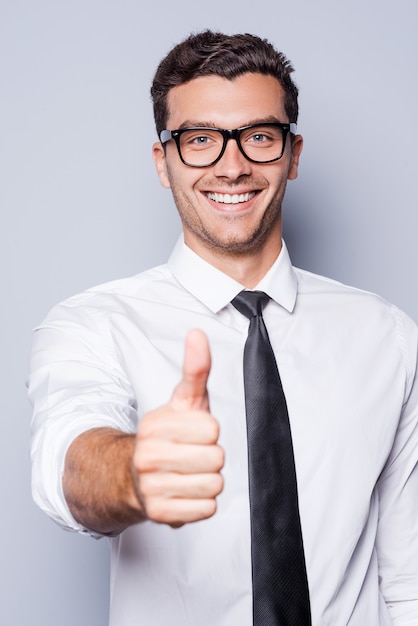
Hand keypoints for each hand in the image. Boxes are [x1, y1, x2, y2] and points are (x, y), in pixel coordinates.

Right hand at [133, 329, 223, 526]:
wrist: (131, 475)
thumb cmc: (168, 435)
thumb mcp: (183, 401)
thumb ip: (195, 369)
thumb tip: (198, 333)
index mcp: (155, 425)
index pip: (213, 429)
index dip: (209, 431)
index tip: (192, 432)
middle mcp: (148, 456)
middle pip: (217, 459)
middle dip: (210, 457)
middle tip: (191, 455)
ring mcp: (152, 487)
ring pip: (214, 485)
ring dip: (208, 481)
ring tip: (188, 474)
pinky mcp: (159, 514)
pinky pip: (206, 510)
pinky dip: (201, 504)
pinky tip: (184, 492)